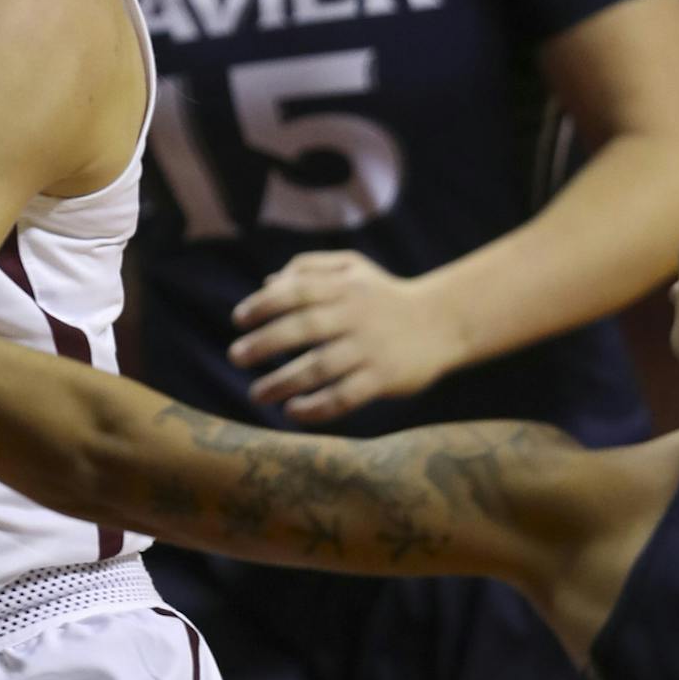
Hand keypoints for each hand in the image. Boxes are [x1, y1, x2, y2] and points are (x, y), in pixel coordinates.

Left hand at [228, 251, 466, 420]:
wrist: (442, 322)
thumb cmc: (383, 295)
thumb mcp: (352, 268)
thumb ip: (309, 268)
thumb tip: (266, 284)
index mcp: (344, 287)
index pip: (296, 291)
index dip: (264, 304)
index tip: (239, 320)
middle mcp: (356, 315)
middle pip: (303, 328)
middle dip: (264, 343)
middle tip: (236, 357)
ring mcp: (370, 348)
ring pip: (320, 368)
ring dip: (283, 383)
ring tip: (256, 394)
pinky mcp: (383, 378)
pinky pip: (345, 397)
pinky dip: (316, 407)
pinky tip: (293, 411)